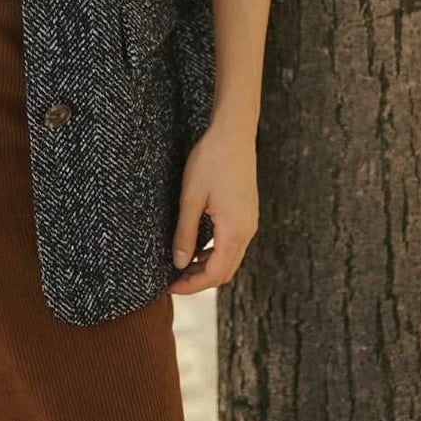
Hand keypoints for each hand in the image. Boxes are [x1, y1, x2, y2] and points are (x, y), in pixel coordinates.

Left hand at [167, 117, 258, 294]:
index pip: (214, 274)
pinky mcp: (248, 213)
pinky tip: (198, 247)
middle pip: (225, 271)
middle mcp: (247, 231)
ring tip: (181, 266)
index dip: (191, 285)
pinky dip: (216, 252)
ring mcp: (250, 222)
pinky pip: (234, 243)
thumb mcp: (191, 198)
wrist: (234, 134)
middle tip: (173, 280)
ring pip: (231, 258)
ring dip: (208, 267)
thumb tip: (179, 263)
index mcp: (234, 231)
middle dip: (199, 281)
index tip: (169, 286)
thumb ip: (185, 233)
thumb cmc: (211, 161)